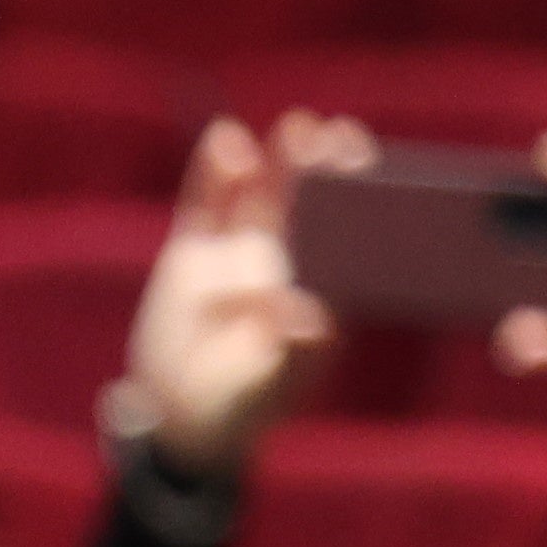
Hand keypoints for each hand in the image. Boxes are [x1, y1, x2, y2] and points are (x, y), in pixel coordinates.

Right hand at [119, 115, 360, 480]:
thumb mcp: (271, 390)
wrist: (177, 418)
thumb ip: (295, 356)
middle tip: (331, 135)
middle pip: (313, 200)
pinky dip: (215, 170)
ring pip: (265, 191)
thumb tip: (309, 318)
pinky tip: (226, 138)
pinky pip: (207, 202)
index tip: (369, 172)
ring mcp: (240, 251)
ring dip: (280, 158)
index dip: (363, 198)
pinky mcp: (193, 251)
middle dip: (325, 167)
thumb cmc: (241, 409)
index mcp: (321, 289)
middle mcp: (287, 260)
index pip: (351, 233)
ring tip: (292, 128)